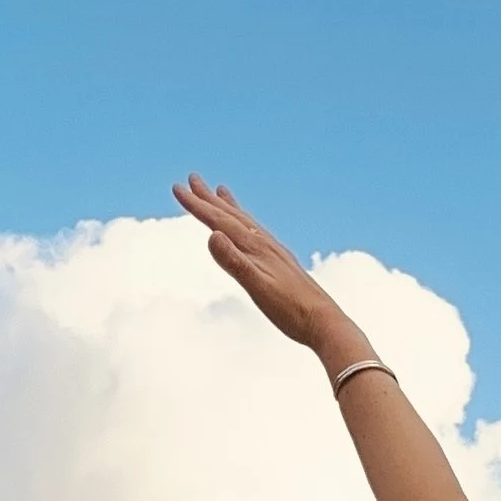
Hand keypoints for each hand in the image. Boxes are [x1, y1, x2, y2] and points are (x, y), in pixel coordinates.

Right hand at [173, 174, 358, 361]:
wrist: (324, 323)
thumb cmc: (290, 310)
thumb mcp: (257, 288)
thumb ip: (234, 262)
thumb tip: (211, 234)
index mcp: (255, 246)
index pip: (219, 221)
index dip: (196, 205)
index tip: (176, 188)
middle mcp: (264, 243)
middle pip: (231, 214)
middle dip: (209, 197)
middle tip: (192, 177)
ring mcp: (274, 251)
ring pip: (246, 221)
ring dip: (229, 206)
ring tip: (219, 191)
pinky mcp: (281, 263)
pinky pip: (258, 234)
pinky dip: (247, 225)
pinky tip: (249, 230)